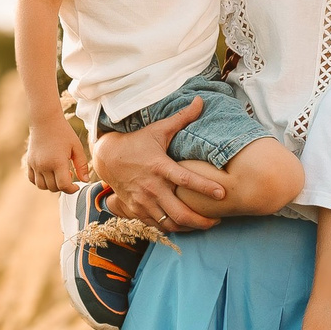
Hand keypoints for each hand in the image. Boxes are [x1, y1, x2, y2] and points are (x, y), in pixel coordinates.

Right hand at [24, 119, 91, 192]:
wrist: (45, 121)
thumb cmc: (64, 133)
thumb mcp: (77, 147)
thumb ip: (82, 166)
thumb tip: (85, 181)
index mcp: (57, 162)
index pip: (63, 186)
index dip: (72, 189)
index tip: (77, 186)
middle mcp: (44, 165)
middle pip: (53, 187)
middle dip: (63, 186)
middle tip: (69, 175)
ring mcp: (35, 165)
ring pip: (42, 186)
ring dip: (52, 185)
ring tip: (59, 173)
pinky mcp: (29, 162)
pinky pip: (32, 179)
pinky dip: (40, 181)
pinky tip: (49, 173)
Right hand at [92, 101, 228, 230]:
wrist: (107, 158)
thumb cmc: (137, 143)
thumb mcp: (158, 130)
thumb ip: (181, 118)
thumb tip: (200, 101)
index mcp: (159, 167)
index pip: (185, 180)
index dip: (205, 187)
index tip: (223, 193)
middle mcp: (152, 187)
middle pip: (180, 212)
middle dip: (201, 220)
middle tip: (218, 220)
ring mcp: (143, 201)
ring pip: (169, 223)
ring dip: (189, 227)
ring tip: (205, 224)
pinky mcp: (136, 210)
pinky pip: (157, 226)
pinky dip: (172, 228)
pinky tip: (186, 226)